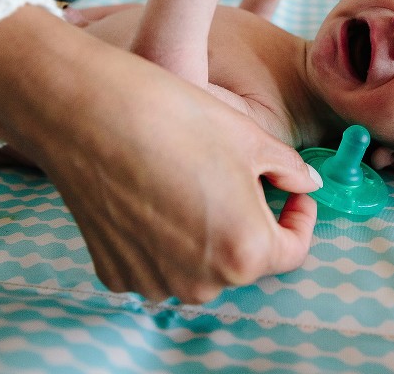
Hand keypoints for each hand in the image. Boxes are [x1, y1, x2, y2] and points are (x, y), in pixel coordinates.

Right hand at [0, 5, 320, 302]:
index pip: (292, 251)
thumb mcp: (249, 137)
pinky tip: (151, 198)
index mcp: (244, 252)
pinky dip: (162, 240)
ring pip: (200, 264)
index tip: (291, 195)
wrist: (86, 112)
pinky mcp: (115, 272)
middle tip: (236, 179)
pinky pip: (156, 264)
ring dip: (206, 234)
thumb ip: (289, 170)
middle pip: (243, 259)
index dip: (299, 219)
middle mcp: (201, 282)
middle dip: (250, 222)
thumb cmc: (174, 118)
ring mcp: (153, 282)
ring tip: (189, 184)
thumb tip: (306, 184)